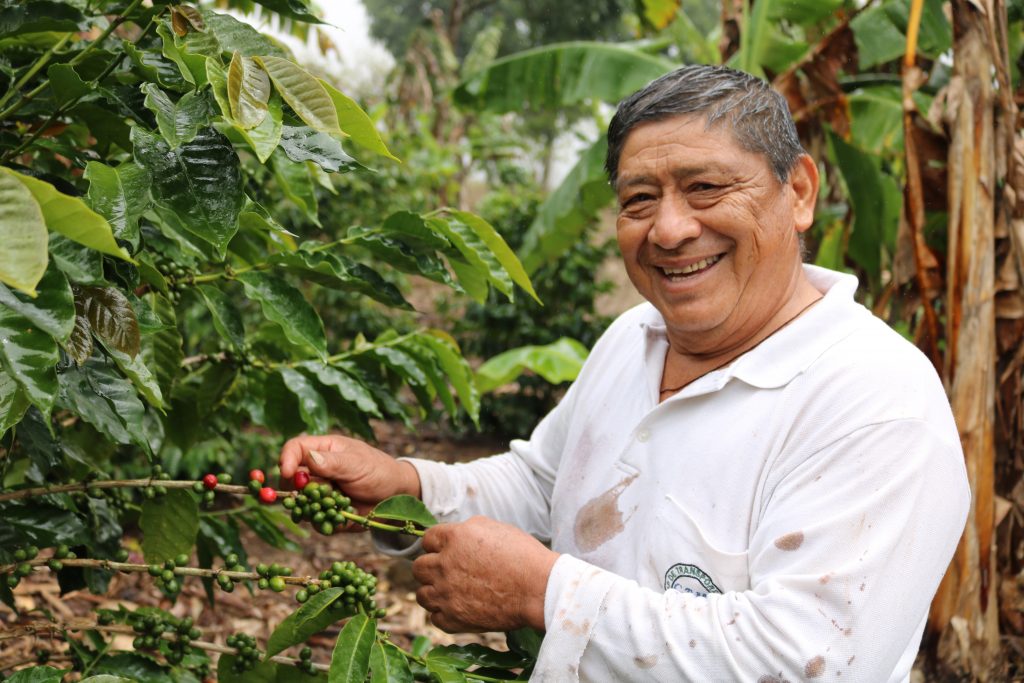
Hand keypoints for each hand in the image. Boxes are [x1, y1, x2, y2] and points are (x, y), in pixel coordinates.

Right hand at [278, 434, 420, 522]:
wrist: (395, 496)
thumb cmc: (379, 471)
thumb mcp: (357, 464)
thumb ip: (333, 463)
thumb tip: (309, 458)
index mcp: (323, 450)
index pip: (294, 449)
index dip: (286, 460)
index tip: (287, 473)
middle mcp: (316, 470)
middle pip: (290, 479)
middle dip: (298, 490)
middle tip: (314, 494)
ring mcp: (319, 492)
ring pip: (300, 503)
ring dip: (312, 508)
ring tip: (335, 505)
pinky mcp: (325, 511)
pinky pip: (315, 520)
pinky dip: (325, 522)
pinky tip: (342, 517)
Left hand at [412, 516, 558, 632]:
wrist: (538, 589)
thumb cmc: (522, 555)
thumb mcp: (495, 528)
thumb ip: (467, 529)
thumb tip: (456, 533)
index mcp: (453, 538)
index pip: (427, 539)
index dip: (438, 545)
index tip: (447, 551)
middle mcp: (444, 565)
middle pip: (419, 567)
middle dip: (431, 568)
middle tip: (448, 572)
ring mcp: (446, 594)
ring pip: (422, 594)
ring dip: (434, 592)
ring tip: (452, 592)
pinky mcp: (453, 619)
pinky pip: (435, 618)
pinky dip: (444, 614)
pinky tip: (459, 608)